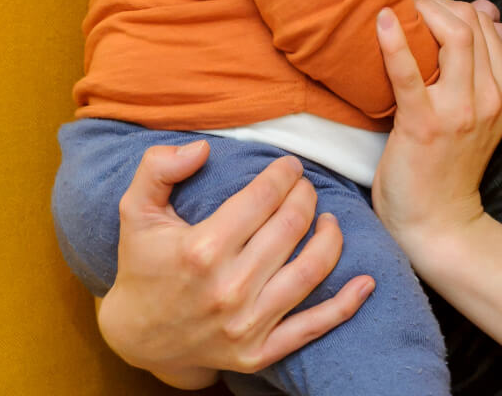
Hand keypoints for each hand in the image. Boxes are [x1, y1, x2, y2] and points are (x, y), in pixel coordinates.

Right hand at [97, 142, 372, 384]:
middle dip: (306, 196)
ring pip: (310, 270)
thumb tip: (201, 147)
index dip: (284, 173)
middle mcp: (227, 289)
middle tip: (304, 186)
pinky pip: (313, 327)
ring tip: (327, 218)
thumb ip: (158, 168)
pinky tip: (366, 281)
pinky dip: (345, 305)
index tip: (290, 165)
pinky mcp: (259, 353)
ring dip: (330, 237)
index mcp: (201, 249)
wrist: (137, 337)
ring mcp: (246, 325)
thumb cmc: (143, 264)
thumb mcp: (135, 210)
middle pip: (291, 227)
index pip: (263, 197)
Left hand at [371, 0, 501, 266]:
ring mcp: (461, 111)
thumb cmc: (450, 165)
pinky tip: (382, 21)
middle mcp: (492, 97)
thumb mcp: (482, 114)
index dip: (453, 6)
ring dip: (422, 13)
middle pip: (471, 22)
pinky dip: (395, 42)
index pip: (484, 24)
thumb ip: (486, 69)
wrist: (439, 224)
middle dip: (436, 3)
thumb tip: (489, 18)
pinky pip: (411, 72)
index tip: (425, 8)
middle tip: (407, 6)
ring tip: (397, 10)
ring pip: (455, 35)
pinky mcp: (425, 124)